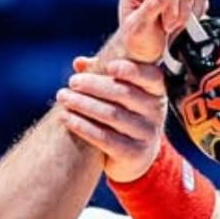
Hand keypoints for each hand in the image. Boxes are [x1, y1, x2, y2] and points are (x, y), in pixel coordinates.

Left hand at [55, 58, 169, 181]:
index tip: (109, 66)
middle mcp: (156, 111)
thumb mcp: (119, 91)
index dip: (131, 70)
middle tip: (72, 82)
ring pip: (112, 115)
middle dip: (94, 85)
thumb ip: (101, 73)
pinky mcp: (134, 154)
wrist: (133, 156)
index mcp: (155, 90)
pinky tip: (67, 118)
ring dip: (84, 104)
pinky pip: (105, 138)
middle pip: (124, 94)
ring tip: (64, 98)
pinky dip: (83, 126)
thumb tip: (79, 62)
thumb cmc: (122, 112)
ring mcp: (147, 134)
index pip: (149, 76)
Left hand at [118, 0, 208, 39]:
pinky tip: (181, 18)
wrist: (146, 46)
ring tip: (172, 23)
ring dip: (187, 14)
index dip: (170, 8)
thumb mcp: (140, 27)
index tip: (163, 23)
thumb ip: (152, 5)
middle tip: (167, 26)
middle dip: (178, 13)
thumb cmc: (138, 37)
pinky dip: (196, 11)